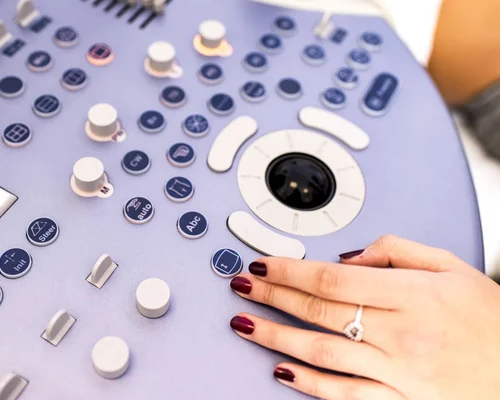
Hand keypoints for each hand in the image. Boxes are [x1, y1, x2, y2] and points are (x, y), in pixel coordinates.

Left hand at [229, 235, 499, 398]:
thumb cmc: (491, 319)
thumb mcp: (452, 267)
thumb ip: (397, 252)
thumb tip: (348, 257)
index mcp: (414, 294)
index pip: (331, 278)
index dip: (289, 270)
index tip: (263, 264)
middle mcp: (403, 333)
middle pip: (319, 310)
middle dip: (273, 296)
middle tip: (242, 286)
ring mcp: (399, 371)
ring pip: (323, 351)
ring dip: (277, 336)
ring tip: (244, 324)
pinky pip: (347, 394)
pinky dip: (311, 383)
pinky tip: (281, 371)